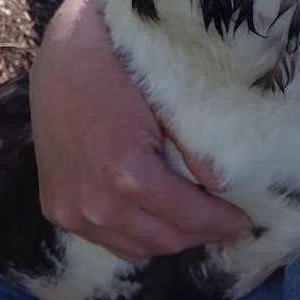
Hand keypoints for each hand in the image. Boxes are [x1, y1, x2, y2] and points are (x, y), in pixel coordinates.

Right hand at [29, 0, 252, 261]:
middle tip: (225, 225)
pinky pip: (103, 238)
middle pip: (164, 240)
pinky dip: (131, 234)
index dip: (222, 224)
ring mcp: (70, 208)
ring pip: (133, 248)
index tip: (245, 225)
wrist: (66, 50)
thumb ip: (196, 149)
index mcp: (129, 174)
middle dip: (199, 234)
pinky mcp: (55, 205)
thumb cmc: (122, 67)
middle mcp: (96, 202)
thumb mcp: (166, 103)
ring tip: (193, 223)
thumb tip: (224, 186)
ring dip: (166, 238)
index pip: (190, 218)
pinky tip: (152, 216)